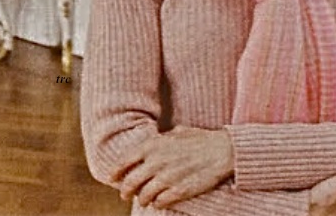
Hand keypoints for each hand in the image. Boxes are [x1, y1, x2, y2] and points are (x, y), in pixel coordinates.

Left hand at [117, 126, 234, 208]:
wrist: (222, 150)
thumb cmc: (200, 139)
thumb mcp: (176, 133)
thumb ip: (159, 141)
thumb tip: (147, 147)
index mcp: (153, 145)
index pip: (124, 162)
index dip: (116, 172)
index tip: (113, 178)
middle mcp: (156, 161)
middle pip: (129, 183)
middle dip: (125, 191)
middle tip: (125, 194)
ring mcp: (166, 178)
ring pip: (143, 196)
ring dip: (142, 199)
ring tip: (145, 198)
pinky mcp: (178, 191)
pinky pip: (159, 203)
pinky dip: (157, 203)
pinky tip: (159, 201)